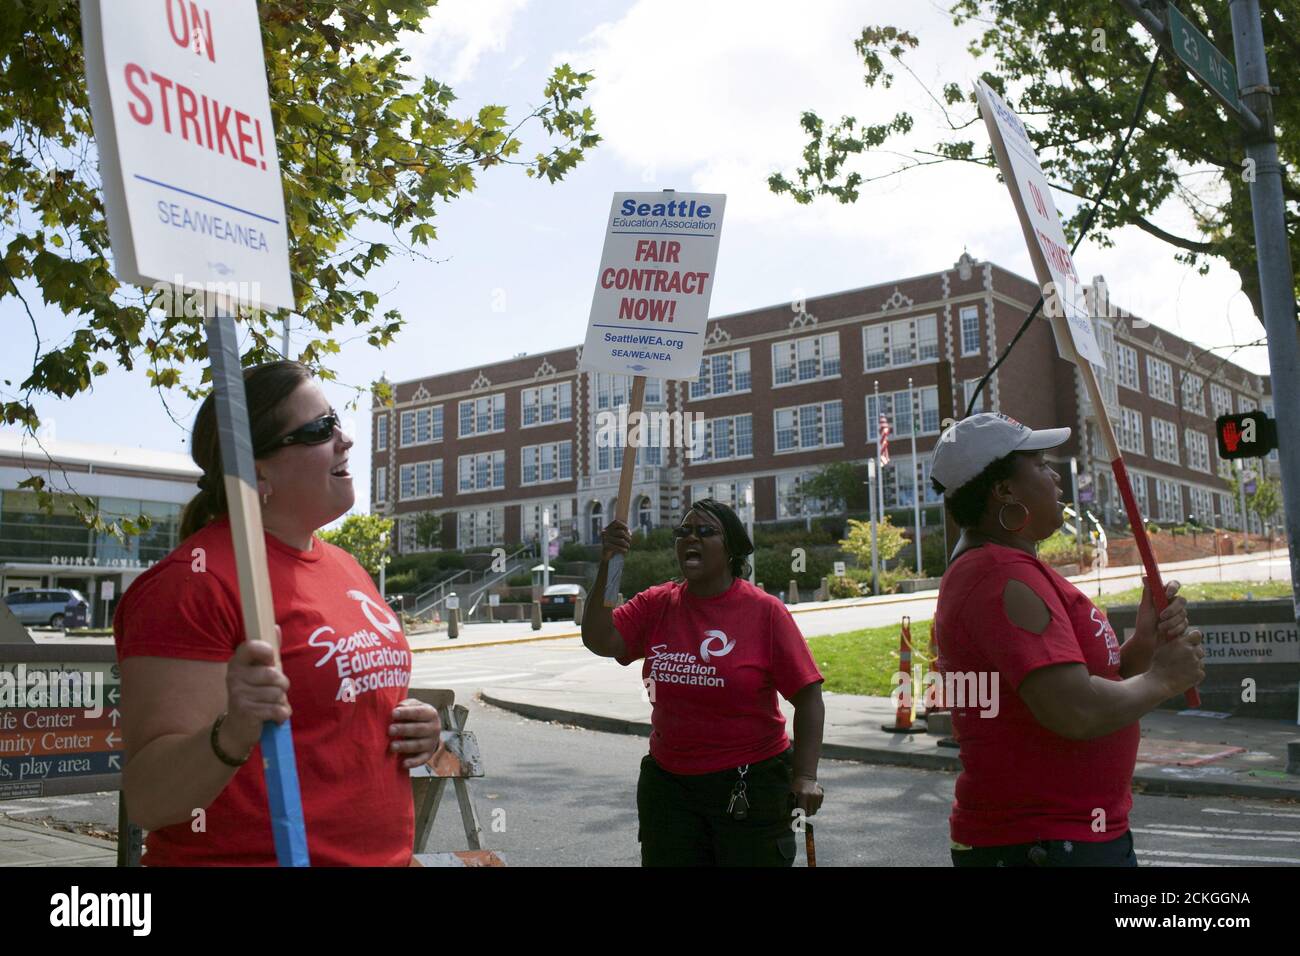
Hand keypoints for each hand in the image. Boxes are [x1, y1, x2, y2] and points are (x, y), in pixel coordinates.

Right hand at [224, 628, 290, 753]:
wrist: (237, 728)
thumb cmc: (254, 695)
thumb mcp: (260, 672)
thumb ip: (269, 652)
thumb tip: (276, 627)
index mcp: (238, 662)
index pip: (254, 647)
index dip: (268, 653)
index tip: (269, 661)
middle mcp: (234, 676)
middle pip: (275, 675)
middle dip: (282, 686)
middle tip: (272, 692)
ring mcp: (238, 694)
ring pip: (278, 693)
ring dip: (281, 702)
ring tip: (269, 705)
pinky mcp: (246, 712)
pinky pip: (277, 710)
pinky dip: (281, 715)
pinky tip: (272, 717)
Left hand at [388, 699, 442, 768]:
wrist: (429, 728)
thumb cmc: (415, 716)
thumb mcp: (414, 706)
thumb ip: (406, 705)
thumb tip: (398, 708)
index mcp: (431, 713)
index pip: (418, 712)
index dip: (406, 713)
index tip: (393, 714)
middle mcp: (434, 728)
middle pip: (418, 729)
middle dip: (404, 730)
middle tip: (390, 730)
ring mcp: (432, 742)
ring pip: (419, 745)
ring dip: (405, 746)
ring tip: (392, 746)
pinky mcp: (428, 754)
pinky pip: (421, 759)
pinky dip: (413, 763)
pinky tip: (403, 764)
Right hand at [601, 519, 631, 561]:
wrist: (607, 556)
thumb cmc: (615, 545)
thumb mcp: (619, 537)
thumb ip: (623, 532)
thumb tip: (629, 533)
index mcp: (608, 528)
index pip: (616, 522)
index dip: (624, 525)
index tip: (629, 531)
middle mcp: (605, 532)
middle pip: (621, 532)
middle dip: (628, 538)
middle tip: (629, 542)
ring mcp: (604, 539)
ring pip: (621, 540)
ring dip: (627, 545)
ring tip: (628, 547)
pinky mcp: (605, 546)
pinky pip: (617, 547)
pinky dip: (623, 549)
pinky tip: (625, 551)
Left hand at [790, 775, 823, 816]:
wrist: (805, 777)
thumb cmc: (795, 787)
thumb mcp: (791, 794)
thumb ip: (793, 806)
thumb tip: (794, 818)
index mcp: (803, 795)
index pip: (802, 811)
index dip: (799, 814)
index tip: (798, 814)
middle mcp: (812, 795)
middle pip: (809, 813)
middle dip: (805, 813)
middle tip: (802, 809)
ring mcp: (818, 795)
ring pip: (815, 811)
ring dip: (810, 810)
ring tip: (806, 804)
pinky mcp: (822, 795)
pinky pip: (818, 806)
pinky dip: (814, 806)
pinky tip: (810, 800)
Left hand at [1135, 577, 1187, 642]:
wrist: (1147, 641)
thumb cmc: (1144, 623)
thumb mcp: (1144, 607)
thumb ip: (1148, 593)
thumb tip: (1145, 577)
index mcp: (1164, 595)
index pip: (1174, 585)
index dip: (1173, 588)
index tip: (1167, 594)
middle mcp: (1173, 603)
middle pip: (1182, 600)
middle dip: (1172, 609)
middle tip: (1161, 616)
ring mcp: (1179, 614)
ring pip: (1183, 614)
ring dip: (1170, 622)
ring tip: (1160, 627)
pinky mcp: (1183, 625)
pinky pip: (1184, 624)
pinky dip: (1174, 629)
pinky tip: (1167, 632)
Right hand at [1148, 627, 1204, 697]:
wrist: (1158, 683)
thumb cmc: (1158, 664)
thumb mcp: (1160, 647)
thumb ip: (1169, 638)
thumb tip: (1171, 630)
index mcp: (1182, 643)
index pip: (1197, 634)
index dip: (1194, 639)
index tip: (1190, 643)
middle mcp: (1191, 651)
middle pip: (1200, 650)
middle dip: (1193, 654)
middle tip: (1182, 661)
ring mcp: (1196, 663)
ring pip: (1200, 662)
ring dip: (1193, 665)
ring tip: (1181, 670)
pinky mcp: (1199, 674)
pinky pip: (1200, 672)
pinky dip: (1194, 675)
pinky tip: (1184, 676)